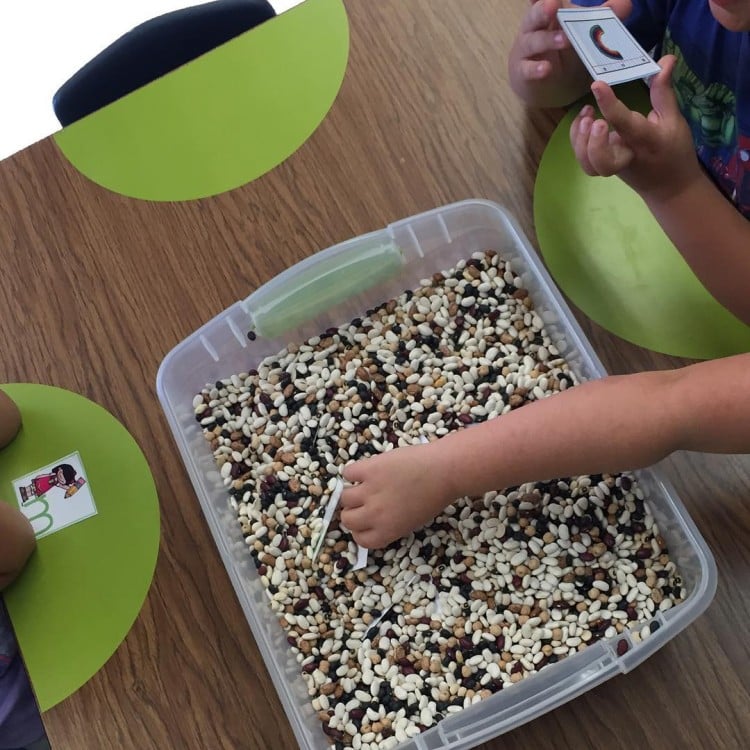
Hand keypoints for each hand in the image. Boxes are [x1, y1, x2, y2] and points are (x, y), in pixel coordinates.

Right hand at [340, 443, 456, 548]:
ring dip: (351, 492)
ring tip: (363, 485)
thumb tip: (374, 517)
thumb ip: (391, 523)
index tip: (364, 521)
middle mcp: (374, 514)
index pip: (360, 540)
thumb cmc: (435, 496)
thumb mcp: (412, 521)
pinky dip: (353, 472)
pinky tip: (365, 471)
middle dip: (353, 512)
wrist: (444, 471)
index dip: (360, 530)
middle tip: (362, 502)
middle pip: (347, 519)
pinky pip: (348, 472)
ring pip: (344, 497)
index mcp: (386, 531)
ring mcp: (369, 491)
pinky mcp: (368, 469)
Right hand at [509, 0, 631, 105]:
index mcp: (548, 13)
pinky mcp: (523, 71)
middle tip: (554, 6)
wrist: (544, 83)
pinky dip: (535, 69)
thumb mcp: (582, 33)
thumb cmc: (562, 51)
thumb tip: (626, 4)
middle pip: (535, 15)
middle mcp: (534, 28)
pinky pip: (527, 69)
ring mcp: (526, 49)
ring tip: (565, 40)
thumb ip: (602, 18)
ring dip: (548, 40)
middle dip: (543, 10)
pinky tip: (545, 69)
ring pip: (533, 41)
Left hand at [570, 55, 701, 201]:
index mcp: (647, 141)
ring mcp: (611, 165)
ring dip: (580, 140)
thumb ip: (663, 91)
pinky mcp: (602, 166)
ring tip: (586, 114)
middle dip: (593, 143)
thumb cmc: (673, 150)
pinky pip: (583, 159)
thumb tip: (666, 58)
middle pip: (603, 163)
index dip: (610, 105)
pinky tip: (583, 120)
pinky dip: (577, 139)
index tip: (598, 85)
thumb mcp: (674, 120)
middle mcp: (626, 156)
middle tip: (594, 120)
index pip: (626, 124)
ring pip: (588, 164)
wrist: (668, 186)